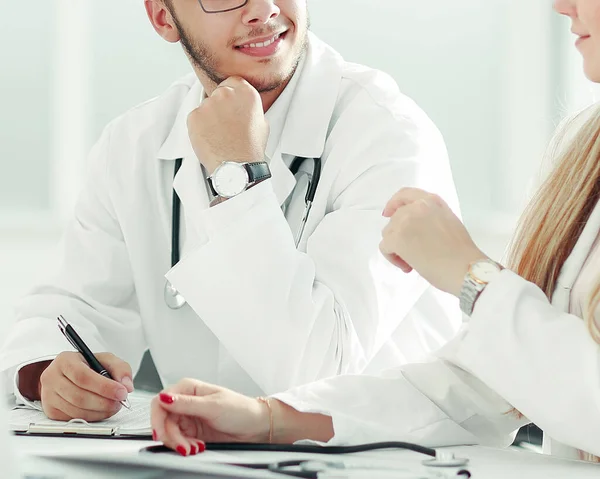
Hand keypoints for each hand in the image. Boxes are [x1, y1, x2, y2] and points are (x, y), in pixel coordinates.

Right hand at [25, 352, 133, 421]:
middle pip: (79, 396)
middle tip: (120, 402)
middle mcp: (52, 377)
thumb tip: (127, 386)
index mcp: (65, 360)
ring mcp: (48, 395)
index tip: (122, 392)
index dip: (104, 387)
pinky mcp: (50, 411)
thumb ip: (120, 368)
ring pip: (76, 410)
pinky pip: (72, 419)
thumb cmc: (88, 366)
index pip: (83, 376)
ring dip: (99, 412)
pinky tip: (101, 411)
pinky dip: (91, 417)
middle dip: (104, 402)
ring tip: (113, 406)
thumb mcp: (106, 359)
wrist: (68, 374)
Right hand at [151, 379, 268, 455]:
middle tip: (183, 446)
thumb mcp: (213, 406)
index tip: (161, 432)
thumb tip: (165, 398)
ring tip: (194, 447)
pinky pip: (179, 440)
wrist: (254, 426)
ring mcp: (188, 417)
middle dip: (171, 435)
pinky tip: (196, 447)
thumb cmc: (240, 409)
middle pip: (163, 420)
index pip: (161, 401)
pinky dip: (184, 446)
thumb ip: (187, 404)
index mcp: (188, 388)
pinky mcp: (192, 431)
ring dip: (179, 443)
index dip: (157, 418)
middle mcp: (185, 402)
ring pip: (169, 432)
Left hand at [188, 77, 268, 174]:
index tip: (231, 104)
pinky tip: (210, 138)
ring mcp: (208, 104)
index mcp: (246, 93)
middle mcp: (226, 94)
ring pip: (206, 106)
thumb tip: (242, 105)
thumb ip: (250, 107)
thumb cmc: (250, 149)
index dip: (232, 93)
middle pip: (219, 92)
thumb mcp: (262, 123)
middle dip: (220, 105)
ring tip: (219, 135)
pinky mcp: (194, 116)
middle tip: (225, 124)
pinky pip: (195, 117)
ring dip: (210, 117)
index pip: (233, 81)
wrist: (237, 168)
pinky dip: (199, 127)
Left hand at [380, 187, 487, 295]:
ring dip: (397, 249)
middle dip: (400, 237)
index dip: (393, 203)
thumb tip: (413, 231)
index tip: (387, 213)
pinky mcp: (397, 238)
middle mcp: (416, 207)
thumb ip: (429, 218)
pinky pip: (385, 247)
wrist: (464, 268)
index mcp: (431, 201)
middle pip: (394, 220)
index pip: (405, 194)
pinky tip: (408, 267)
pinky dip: (392, 258)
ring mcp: (405, 221)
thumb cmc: (461, 252)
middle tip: (414, 254)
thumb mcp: (447, 222)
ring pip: (388, 234)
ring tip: (413, 262)